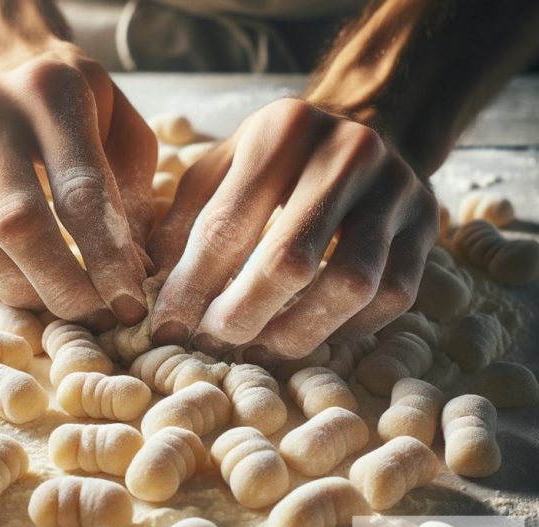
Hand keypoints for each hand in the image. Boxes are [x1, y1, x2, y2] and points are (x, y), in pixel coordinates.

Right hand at [0, 46, 156, 330]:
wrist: (13, 70)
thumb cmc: (86, 111)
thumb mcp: (128, 137)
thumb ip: (132, 199)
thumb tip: (133, 275)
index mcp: (52, 92)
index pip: (81, 192)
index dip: (107, 259)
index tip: (130, 303)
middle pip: (16, 222)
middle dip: (61, 286)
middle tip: (97, 317)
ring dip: (19, 289)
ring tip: (61, 306)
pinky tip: (21, 286)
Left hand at [148, 98, 437, 358]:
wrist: (366, 125)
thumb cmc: (278, 157)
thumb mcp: (222, 166)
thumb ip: (184, 219)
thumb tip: (152, 287)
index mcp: (282, 130)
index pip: (227, 224)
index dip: (192, 286)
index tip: (167, 328)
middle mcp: (347, 153)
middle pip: (290, 260)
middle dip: (243, 316)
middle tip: (213, 344)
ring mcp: (396, 190)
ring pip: (351, 285)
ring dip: (297, 333)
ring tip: (257, 349)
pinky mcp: (425, 226)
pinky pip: (392, 296)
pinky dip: (347, 328)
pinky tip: (308, 334)